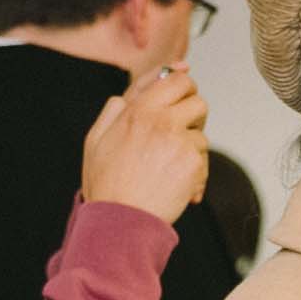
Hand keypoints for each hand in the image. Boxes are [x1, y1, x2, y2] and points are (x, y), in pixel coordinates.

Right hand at [83, 61, 210, 221]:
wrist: (119, 220)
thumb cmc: (106, 183)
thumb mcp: (96, 139)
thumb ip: (113, 112)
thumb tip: (127, 95)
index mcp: (137, 110)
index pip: (173, 79)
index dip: (183, 81)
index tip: (187, 83)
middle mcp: (159, 120)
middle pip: (197, 101)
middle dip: (194, 115)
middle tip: (184, 132)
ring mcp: (177, 141)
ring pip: (202, 136)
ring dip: (192, 152)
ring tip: (172, 173)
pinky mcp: (191, 163)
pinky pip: (204, 162)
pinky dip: (196, 178)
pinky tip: (181, 191)